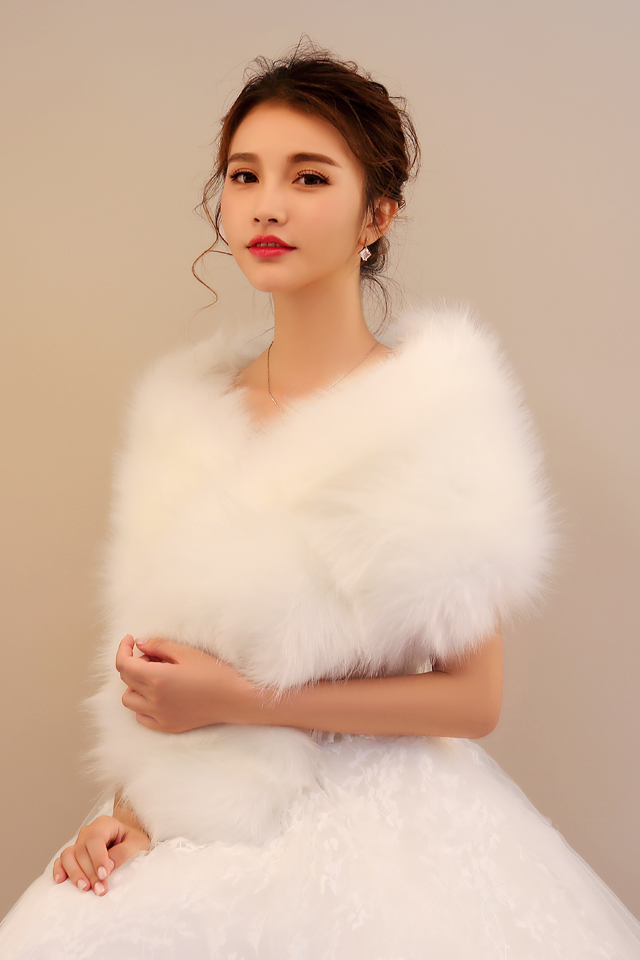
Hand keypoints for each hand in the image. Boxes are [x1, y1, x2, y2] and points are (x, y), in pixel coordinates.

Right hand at [53, 815, 149, 895]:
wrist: (130, 842)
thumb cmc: (134, 841)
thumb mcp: (137, 844)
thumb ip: (123, 852)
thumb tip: (108, 866)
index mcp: (104, 824)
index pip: (95, 838)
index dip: (98, 857)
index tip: (105, 875)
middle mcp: (88, 832)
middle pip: (82, 850)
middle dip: (90, 872)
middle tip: (100, 889)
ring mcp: (79, 844)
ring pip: (68, 855)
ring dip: (74, 873)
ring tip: (84, 888)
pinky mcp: (74, 856)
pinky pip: (61, 861)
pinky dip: (59, 870)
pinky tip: (60, 881)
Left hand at [116, 635, 255, 732]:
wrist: (234, 699)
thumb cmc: (214, 673)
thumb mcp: (187, 652)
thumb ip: (159, 646)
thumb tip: (140, 644)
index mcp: (156, 679)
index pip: (124, 664)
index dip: (123, 649)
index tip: (131, 640)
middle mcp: (153, 700)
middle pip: (126, 679)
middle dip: (134, 663)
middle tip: (155, 656)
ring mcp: (159, 716)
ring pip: (129, 700)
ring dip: (135, 685)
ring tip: (155, 676)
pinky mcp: (166, 726)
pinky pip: (141, 716)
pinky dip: (142, 704)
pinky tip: (158, 695)